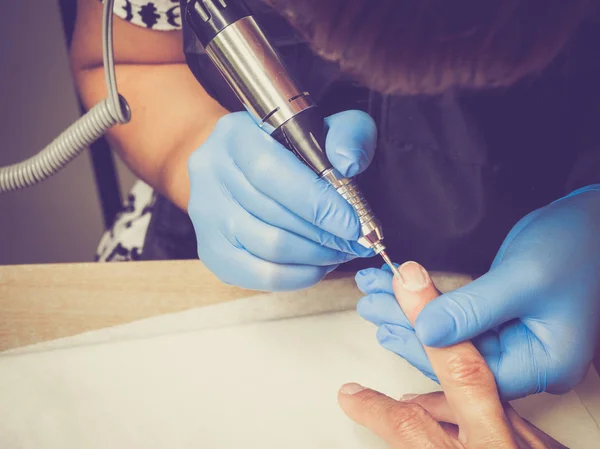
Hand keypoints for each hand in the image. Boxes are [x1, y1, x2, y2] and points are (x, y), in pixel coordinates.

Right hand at [187, 110, 375, 290]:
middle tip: (358, 243)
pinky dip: (298, 276)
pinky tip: (318, 266)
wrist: (252, 166)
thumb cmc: (295, 148)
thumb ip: (348, 134)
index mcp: (235, 134)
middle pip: (271, 215)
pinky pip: (259, 276)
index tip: (353, 224)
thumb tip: (348, 164)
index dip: (315, 202)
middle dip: (324, 235)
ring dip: (315, 257)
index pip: (270, 171)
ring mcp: (205, 214)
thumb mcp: (328, 128)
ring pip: (267, 248)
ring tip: (342, 251)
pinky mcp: (210, 250)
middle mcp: (210, 172)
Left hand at [339, 262, 566, 447]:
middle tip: (371, 300)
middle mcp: (527, 360)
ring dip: (410, 310)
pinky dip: (427, 302)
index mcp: (542, 362)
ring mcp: (514, 341)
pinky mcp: (501, 321)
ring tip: (376, 291)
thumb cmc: (575, 245)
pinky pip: (457, 319)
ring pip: (450, 335)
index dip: (421, 343)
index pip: (469, 369)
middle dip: (407, 324)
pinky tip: (398, 294)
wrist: (592, 219)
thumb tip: (423, 330)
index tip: (385, 316)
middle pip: (454, 353)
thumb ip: (473, 308)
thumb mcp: (523, 277)